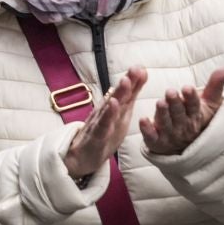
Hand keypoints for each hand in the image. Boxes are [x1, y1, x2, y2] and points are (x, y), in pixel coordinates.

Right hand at [63, 66, 146, 182]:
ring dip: (117, 94)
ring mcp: (99, 123)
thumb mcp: (121, 114)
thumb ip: (131, 94)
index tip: (142, 67)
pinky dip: (107, 116)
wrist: (81, 157)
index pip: (125, 93)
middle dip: (126, 82)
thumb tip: (141, 72)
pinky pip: (102, 125)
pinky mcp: (95, 137)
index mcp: (114, 108)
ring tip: (126, 82)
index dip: (133, 80)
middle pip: (117, 95)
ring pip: (109, 107)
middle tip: (135, 69)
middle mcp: (106, 112)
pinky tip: (113, 106)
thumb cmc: (104, 133)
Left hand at [140, 68, 223, 155]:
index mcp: (196, 114)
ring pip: (166, 124)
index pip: (194, 105)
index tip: (187, 88)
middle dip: (175, 103)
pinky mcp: (157, 141)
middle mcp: (183, 125)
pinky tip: (143, 120)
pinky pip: (152, 137)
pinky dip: (147, 130)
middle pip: (179, 114)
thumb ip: (217, 83)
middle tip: (170, 92)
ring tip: (160, 103)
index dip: (191, 97)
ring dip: (163, 114)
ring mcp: (170, 134)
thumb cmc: (198, 116)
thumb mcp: (210, 101)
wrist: (189, 145)